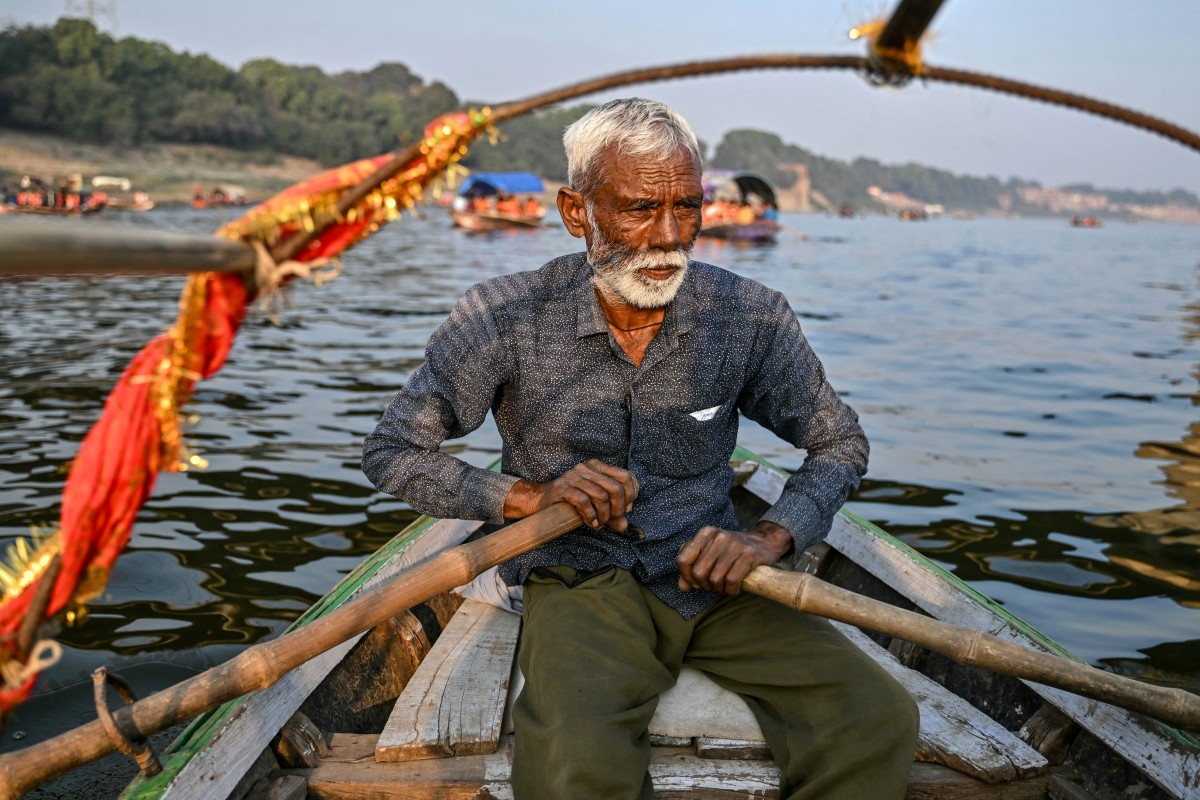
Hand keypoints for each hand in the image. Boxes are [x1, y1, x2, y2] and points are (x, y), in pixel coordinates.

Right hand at [503, 459, 637, 532]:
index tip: (626, 509)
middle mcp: (587, 468)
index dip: (630, 495)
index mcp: (597, 467)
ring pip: (601, 496)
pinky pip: (584, 502)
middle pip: (615, 488)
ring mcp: (574, 476)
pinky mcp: (563, 488)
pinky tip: (591, 523)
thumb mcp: (594, 503)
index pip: (624, 476)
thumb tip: (624, 525)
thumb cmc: (571, 501)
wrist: (541, 501)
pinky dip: (591, 516)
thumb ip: (611, 512)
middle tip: (611, 520)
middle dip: (618, 509)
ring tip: (600, 524)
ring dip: (604, 515)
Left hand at [677, 521, 793, 594]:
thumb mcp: (710, 552)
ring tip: (724, 586)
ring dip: (719, 589)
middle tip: (713, 585)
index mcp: (705, 534)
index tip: (695, 582)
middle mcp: (718, 537)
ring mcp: (734, 545)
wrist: (763, 542)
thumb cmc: (732, 551)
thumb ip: (692, 567)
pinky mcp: (748, 555)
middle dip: (704, 585)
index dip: (686, 576)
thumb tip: (682, 586)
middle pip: (699, 572)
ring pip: (715, 579)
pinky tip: (734, 588)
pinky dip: (731, 590)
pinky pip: (732, 581)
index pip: (683, 559)